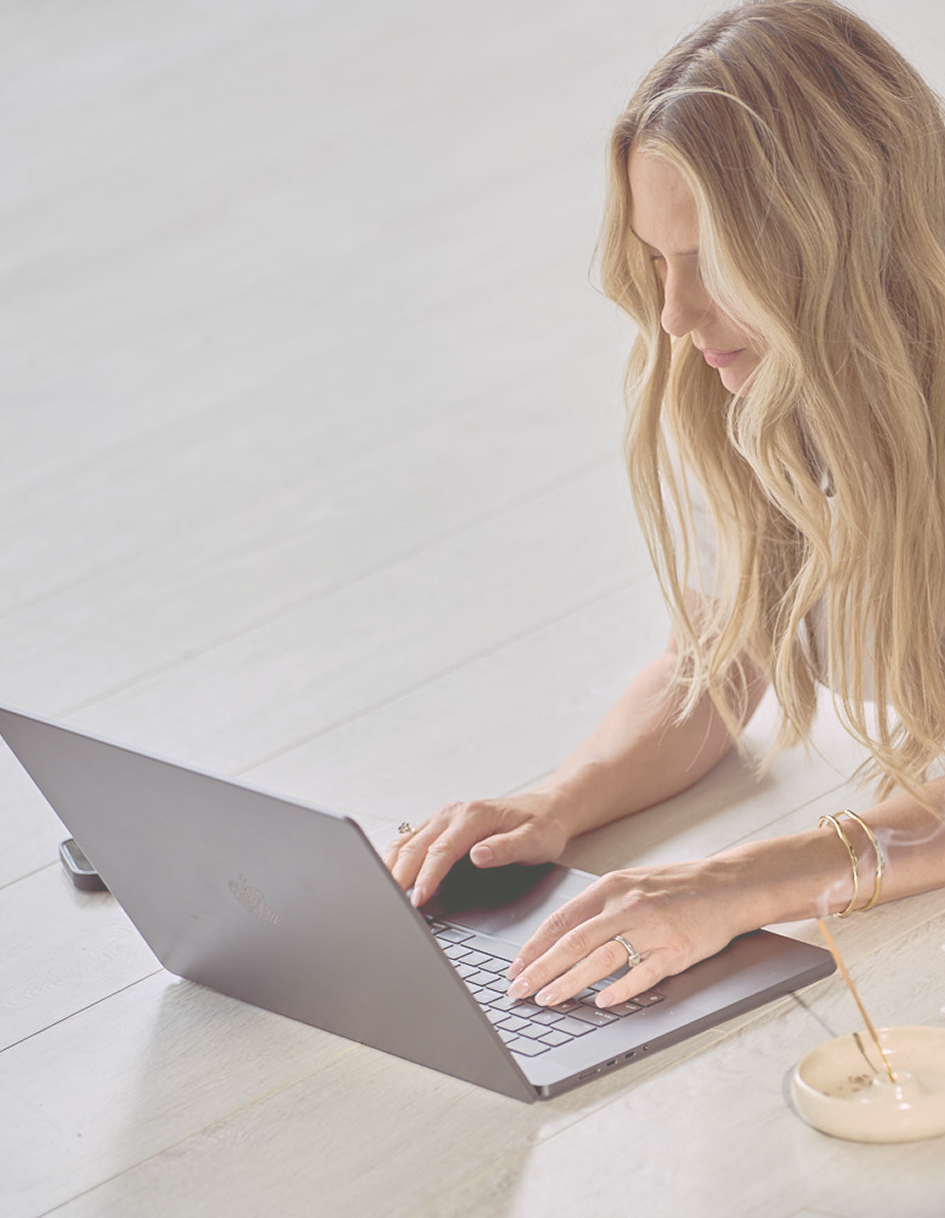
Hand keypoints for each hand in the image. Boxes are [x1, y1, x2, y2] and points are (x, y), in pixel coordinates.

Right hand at [384, 792, 569, 907]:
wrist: (546, 808)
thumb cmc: (542, 826)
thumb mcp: (535, 840)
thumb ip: (506, 848)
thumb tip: (478, 855)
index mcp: (473, 816)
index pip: (441, 850)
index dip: (426, 877)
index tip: (416, 900)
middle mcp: (453, 813)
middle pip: (415, 846)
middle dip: (399, 875)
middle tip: (386, 904)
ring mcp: (443, 817)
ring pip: (406, 841)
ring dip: (390, 865)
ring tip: (378, 891)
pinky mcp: (439, 824)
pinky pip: (408, 839)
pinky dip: (393, 856)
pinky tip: (386, 871)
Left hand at [505, 858, 747, 1007]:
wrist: (727, 884)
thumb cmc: (676, 886)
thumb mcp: (630, 883)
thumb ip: (598, 906)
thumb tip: (559, 935)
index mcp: (610, 888)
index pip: (561, 920)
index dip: (534, 947)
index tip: (515, 968)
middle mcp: (626, 906)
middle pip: (573, 941)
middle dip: (540, 969)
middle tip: (518, 990)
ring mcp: (651, 928)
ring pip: (601, 958)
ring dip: (570, 982)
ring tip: (547, 999)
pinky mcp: (675, 949)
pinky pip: (643, 972)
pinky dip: (621, 989)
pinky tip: (603, 1002)